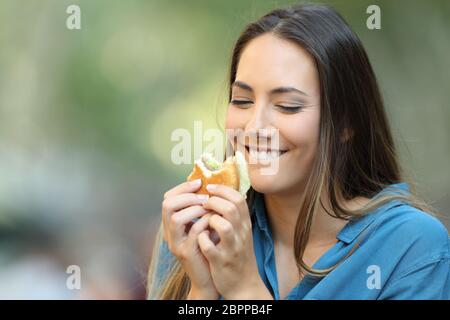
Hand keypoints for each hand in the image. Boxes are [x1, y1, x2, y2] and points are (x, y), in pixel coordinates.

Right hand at [161, 179, 218, 298]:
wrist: (208, 277)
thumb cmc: (209, 247)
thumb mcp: (203, 224)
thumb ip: (201, 209)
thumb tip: (210, 186)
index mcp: (172, 223)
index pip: (168, 198)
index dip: (182, 187)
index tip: (199, 182)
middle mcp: (169, 232)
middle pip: (167, 204)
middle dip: (187, 195)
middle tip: (204, 196)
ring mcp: (176, 243)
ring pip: (176, 217)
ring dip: (195, 208)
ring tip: (209, 208)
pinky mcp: (186, 252)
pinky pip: (193, 231)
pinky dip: (204, 222)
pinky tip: (214, 221)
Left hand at [197, 184, 271, 298]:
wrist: (244, 284)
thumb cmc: (238, 254)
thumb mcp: (241, 232)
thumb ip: (233, 215)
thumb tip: (220, 194)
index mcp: (245, 225)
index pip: (239, 199)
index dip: (223, 190)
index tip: (209, 188)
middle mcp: (241, 234)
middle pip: (231, 208)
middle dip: (213, 201)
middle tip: (203, 203)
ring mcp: (231, 248)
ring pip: (223, 226)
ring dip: (209, 219)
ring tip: (202, 220)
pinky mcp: (221, 262)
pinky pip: (209, 246)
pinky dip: (201, 239)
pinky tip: (198, 238)